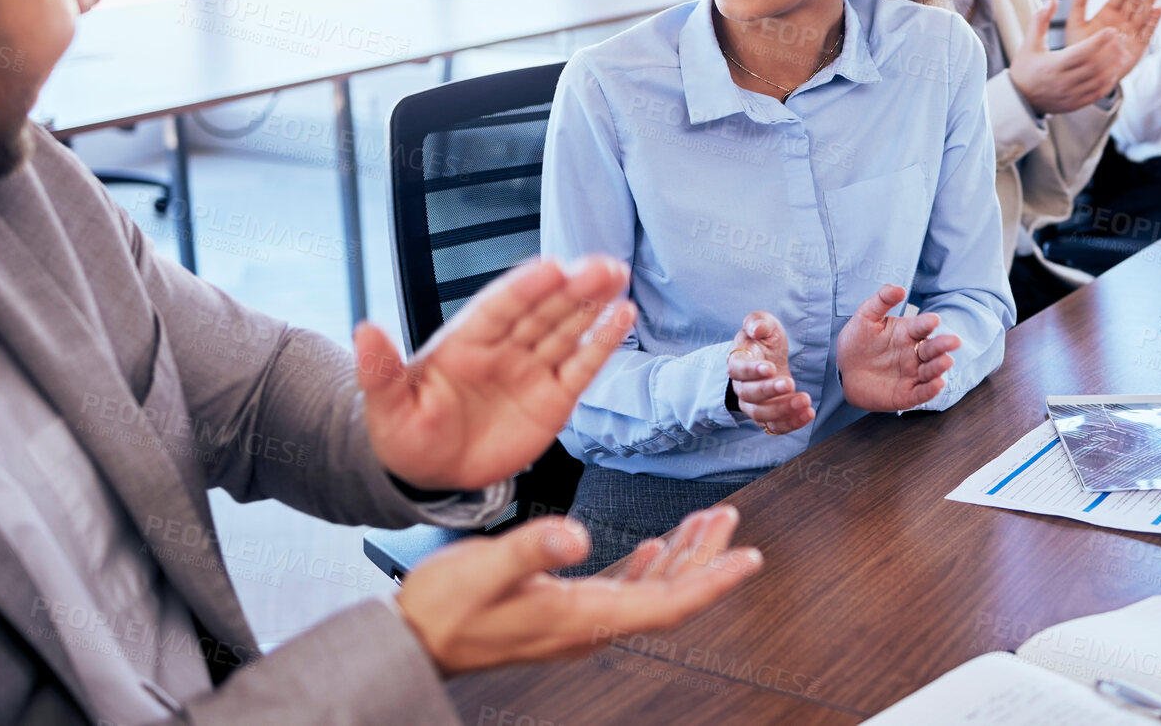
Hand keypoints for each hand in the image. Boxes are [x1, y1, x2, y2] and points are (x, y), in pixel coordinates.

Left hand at [354, 256, 634, 491]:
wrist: (430, 473)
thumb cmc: (406, 433)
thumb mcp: (385, 407)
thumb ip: (379, 370)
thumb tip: (363, 331)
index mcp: (464, 343)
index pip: (499, 307)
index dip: (525, 287)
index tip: (552, 267)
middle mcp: (503, 348)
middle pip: (541, 310)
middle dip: (571, 286)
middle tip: (599, 265)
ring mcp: (531, 369)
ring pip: (566, 329)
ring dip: (593, 303)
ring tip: (616, 276)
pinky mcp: (553, 397)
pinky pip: (581, 366)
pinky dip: (603, 342)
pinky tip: (623, 315)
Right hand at [397, 506, 760, 674]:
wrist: (412, 640)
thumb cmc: (444, 608)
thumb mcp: (484, 569)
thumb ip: (532, 548)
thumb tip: (578, 535)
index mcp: (580, 616)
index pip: (667, 603)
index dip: (712, 581)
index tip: (748, 558)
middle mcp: (588, 624)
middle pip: (667, 595)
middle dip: (705, 559)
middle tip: (731, 521)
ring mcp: (577, 620)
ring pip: (648, 590)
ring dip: (680, 556)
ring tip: (707, 523)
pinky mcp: (562, 611)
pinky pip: (621, 590)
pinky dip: (647, 565)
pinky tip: (653, 549)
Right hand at [726, 311, 813, 435]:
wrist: (771, 357)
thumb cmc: (764, 339)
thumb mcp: (763, 323)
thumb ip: (758, 321)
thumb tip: (756, 329)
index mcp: (738, 362)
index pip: (738, 369)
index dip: (752, 371)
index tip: (770, 368)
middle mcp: (741, 386)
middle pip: (749, 395)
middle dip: (770, 391)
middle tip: (790, 383)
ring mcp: (753, 404)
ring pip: (760, 414)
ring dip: (782, 410)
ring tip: (804, 400)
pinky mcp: (769, 416)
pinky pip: (775, 426)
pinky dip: (791, 424)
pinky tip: (808, 414)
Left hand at [835, 285, 960, 411]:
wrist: (844, 369)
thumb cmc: (858, 340)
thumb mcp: (866, 317)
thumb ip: (882, 300)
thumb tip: (899, 288)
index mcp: (908, 333)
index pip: (921, 326)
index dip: (927, 323)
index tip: (933, 319)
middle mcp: (914, 353)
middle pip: (931, 349)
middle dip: (943, 345)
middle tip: (954, 341)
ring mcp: (912, 374)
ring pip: (930, 371)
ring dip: (939, 366)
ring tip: (946, 361)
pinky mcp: (906, 394)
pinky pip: (920, 393)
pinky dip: (930, 390)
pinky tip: (937, 384)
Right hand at [1007, 0, 1136, 114]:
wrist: (1019, 99)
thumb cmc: (1025, 67)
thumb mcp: (1029, 43)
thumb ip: (1040, 20)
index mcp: (1052, 65)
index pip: (1082, 52)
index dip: (1100, 40)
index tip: (1112, 30)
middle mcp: (1063, 82)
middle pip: (1095, 66)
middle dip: (1111, 51)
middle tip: (1122, 38)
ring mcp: (1070, 95)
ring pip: (1099, 81)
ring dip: (1114, 66)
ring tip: (1122, 53)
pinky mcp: (1076, 104)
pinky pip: (1098, 94)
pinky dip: (1109, 82)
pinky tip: (1114, 70)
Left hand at [1066, 0, 1160, 77]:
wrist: (1085, 73)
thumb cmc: (1079, 48)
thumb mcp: (1075, 23)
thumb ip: (1079, 4)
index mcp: (1108, 13)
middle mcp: (1121, 20)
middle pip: (1132, 3)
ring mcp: (1131, 32)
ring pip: (1142, 14)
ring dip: (1149, 2)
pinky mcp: (1138, 45)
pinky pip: (1148, 31)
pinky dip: (1154, 21)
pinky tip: (1159, 9)